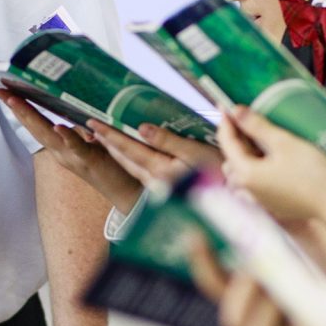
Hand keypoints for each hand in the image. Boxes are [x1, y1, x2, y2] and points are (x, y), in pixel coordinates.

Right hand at [0, 91, 142, 211]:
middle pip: (35, 127)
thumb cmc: (113, 162)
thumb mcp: (92, 138)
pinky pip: (76, 147)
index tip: (4, 91)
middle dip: (16, 109)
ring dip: (31, 118)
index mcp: (61, 145)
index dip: (20, 107)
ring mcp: (73, 156)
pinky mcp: (91, 160)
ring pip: (48, 136)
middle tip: (0, 91)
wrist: (129, 191)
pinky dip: (66, 137)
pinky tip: (57, 127)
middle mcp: (62, 152)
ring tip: (16, 101)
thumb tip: (73, 102)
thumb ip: (81, 125)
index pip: (36, 122)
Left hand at [87, 120, 220, 196]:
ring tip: (104, 138)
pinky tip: (129, 155)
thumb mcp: (196, 153)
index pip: (128, 149)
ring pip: (131, 167)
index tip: (93, 123)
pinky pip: (140, 174)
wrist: (234, 202)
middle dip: (107, 143)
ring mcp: (159, 189)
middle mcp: (154, 182)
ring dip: (116, 153)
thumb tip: (141, 128)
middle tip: (92, 128)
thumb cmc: (219, 174)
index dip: (110, 135)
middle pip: (124, 159)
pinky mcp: (165, 193)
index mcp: (160, 171)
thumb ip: (168, 141)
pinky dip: (130, 162)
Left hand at [217, 106, 325, 226]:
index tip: (228, 106)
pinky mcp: (272, 203)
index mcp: (245, 173)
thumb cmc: (312, 174)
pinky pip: (256, 182)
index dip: (227, 122)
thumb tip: (236, 112)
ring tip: (261, 139)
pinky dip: (258, 167)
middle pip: (231, 159)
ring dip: (246, 154)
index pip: (226, 143)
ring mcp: (259, 198)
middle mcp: (247, 189)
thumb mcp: (284, 143)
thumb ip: (257, 126)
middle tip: (247, 121)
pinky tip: (273, 158)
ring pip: (242, 172)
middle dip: (235, 139)